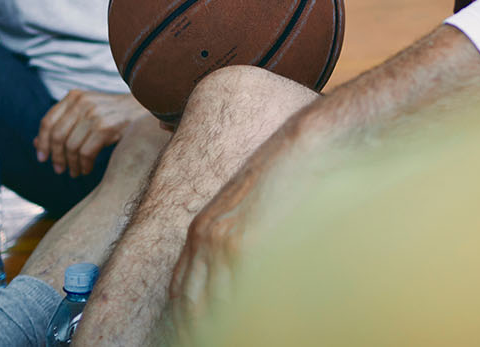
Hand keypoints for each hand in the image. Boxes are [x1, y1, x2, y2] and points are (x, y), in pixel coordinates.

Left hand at [34, 90, 147, 176]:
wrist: (146, 108)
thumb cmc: (114, 114)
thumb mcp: (86, 113)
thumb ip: (63, 125)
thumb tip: (37, 144)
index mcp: (74, 96)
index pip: (48, 121)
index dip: (42, 142)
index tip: (42, 158)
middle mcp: (82, 102)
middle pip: (57, 136)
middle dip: (56, 157)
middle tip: (60, 170)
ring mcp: (95, 114)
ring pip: (71, 147)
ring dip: (71, 164)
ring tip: (75, 171)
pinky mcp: (107, 127)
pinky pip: (86, 153)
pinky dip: (83, 165)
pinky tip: (86, 169)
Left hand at [169, 153, 281, 327]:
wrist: (298, 152)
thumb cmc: (282, 181)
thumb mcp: (247, 212)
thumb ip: (236, 244)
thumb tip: (239, 279)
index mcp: (201, 230)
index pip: (180, 288)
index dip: (182, 318)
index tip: (188, 334)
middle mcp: (202, 238)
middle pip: (188, 302)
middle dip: (194, 328)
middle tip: (203, 342)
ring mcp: (220, 242)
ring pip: (209, 304)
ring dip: (217, 327)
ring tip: (229, 338)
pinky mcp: (242, 245)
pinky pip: (234, 293)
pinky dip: (239, 315)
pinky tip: (250, 325)